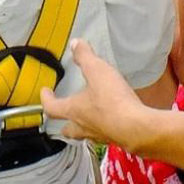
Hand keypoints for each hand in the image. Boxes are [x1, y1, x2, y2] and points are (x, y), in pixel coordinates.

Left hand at [42, 40, 156, 147]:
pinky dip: (107, 128)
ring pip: (86, 135)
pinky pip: (107, 135)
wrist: (138, 128)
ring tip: (91, 118)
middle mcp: (84, 126)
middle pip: (67, 129)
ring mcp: (101, 136)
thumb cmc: (113, 102)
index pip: (51, 107)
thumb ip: (85, 57)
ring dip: (86, 127)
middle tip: (67, 114)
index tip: (46, 93)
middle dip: (65, 122)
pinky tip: (115, 120)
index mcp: (73, 110)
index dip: (46, 99)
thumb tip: (75, 45)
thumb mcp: (97, 70)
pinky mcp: (118, 139)